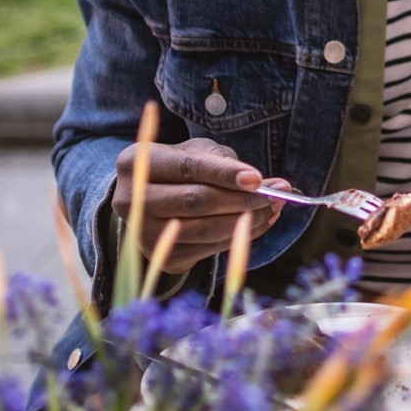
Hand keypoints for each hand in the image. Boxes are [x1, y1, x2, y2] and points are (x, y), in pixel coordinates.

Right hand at [111, 138, 286, 273]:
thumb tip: (265, 183)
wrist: (152, 203)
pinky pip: (210, 249)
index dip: (225, 174)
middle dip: (243, 198)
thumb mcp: (195, 152)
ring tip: (275, 207)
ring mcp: (144, 234)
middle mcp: (132, 200)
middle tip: (278, 193)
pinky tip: (260, 222)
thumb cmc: (180, 169)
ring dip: (248, 220)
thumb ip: (223, 162)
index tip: (259, 178)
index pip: (188, 168)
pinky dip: (240, 236)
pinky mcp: (163, 259)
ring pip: (205, 229)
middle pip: (196, 201)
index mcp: (138, 163)